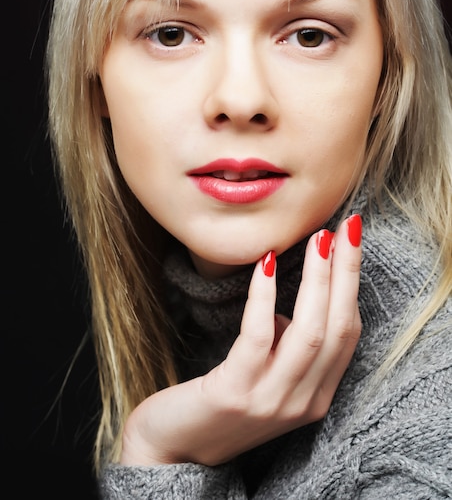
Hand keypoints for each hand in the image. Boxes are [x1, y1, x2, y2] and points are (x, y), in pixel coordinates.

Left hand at [120, 214, 361, 465]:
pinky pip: (258, 337)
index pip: (347, 335)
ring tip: (318, 239)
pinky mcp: (235, 394)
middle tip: (346, 229)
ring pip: (309, 333)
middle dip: (346, 274)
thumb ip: (285, 350)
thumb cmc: (219, 403)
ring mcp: (271, 402)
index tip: (350, 243)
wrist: (171, 449)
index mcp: (315, 397)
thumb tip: (285, 311)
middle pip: (337, 329)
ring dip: (318, 281)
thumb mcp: (265, 379)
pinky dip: (265, 296)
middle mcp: (302, 403)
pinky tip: (265, 263)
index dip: (352, 286)